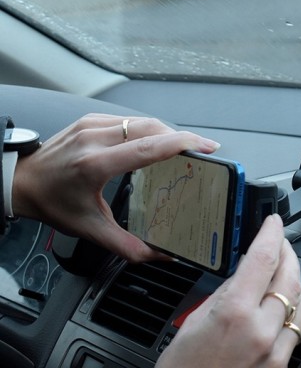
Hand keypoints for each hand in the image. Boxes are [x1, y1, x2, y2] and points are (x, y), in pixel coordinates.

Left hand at [12, 113, 219, 261]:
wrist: (21, 180)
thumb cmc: (52, 203)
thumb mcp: (90, 229)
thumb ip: (128, 246)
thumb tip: (161, 255)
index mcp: (95, 164)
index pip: (147, 147)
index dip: (181, 144)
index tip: (205, 146)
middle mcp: (94, 137)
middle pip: (152, 128)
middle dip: (182, 137)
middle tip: (202, 150)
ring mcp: (92, 124)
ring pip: (143, 120)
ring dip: (167, 132)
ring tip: (183, 148)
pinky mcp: (92, 118)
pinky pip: (130, 119)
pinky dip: (149, 130)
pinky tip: (156, 142)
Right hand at [156, 214, 300, 367]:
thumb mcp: (196, 320)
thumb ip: (226, 293)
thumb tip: (245, 271)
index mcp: (236, 313)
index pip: (264, 258)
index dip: (272, 232)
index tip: (273, 222)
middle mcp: (262, 330)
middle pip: (290, 276)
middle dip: (288, 251)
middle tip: (279, 241)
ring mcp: (276, 351)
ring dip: (295, 278)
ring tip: (283, 268)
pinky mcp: (281, 366)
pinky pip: (299, 328)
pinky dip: (296, 306)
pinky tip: (285, 301)